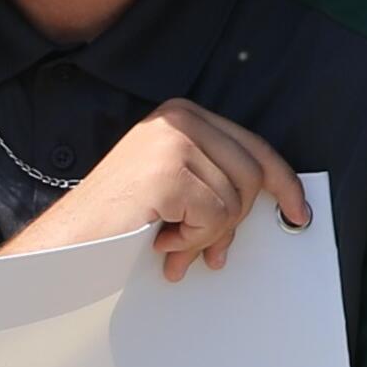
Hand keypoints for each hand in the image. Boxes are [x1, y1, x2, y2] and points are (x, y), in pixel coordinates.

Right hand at [0, 99, 307, 279]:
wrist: (68, 241)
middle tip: (204, 250)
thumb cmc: (119, 219)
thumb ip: (220, 184)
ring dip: (204, 236)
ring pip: (234, 203)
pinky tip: (159, 239)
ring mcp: (173, 143)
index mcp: (183, 115)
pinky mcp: (167, 173)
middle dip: (232, 223)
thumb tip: (273, 204)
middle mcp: (180, 119)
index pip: (255, 148)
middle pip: (252, 178)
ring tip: (167, 240)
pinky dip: (191, 240)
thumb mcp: (179, 189)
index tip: (297, 213)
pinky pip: (213, 218)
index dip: (283, 184)